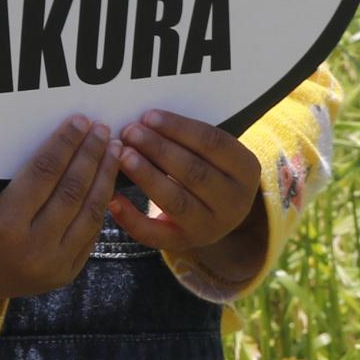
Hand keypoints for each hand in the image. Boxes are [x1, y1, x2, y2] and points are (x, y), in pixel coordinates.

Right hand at [0, 116, 116, 312]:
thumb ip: (17, 178)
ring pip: (90, 212)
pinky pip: (91, 233)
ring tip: (114, 150)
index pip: (44, 172)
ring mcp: (52, 266)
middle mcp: (32, 248)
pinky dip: (101, 204)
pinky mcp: (65, 274)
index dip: (65, 143)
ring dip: (105, 176)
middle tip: (101, 129)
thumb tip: (58, 141)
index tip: (79, 120)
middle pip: (72, 190)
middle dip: (90, 154)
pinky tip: (106, 180)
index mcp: (4, 226)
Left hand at [109, 111, 266, 281]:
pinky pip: (156, 235)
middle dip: (158, 149)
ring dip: (147, 176)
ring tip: (123, 156)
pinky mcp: (184, 243)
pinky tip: (114, 199)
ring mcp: (210, 227)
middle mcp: (233, 202)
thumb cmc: (209, 172)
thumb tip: (146, 121)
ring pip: (176, 201)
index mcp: (246, 170)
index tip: (149, 116)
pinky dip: (132, 218)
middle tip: (130, 133)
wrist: (217, 215)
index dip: (179, 129)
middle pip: (194, 172)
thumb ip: (190, 140)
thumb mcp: (214, 156)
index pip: (213, 143)